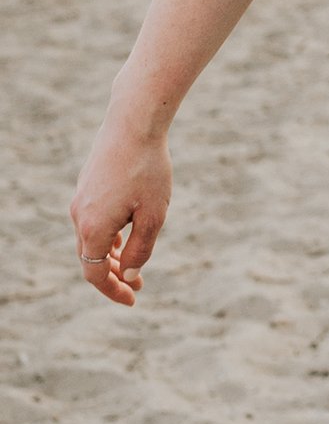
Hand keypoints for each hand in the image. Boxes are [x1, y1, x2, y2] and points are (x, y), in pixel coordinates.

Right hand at [71, 103, 172, 307]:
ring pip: (92, 239)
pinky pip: (93, 220)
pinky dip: (108, 235)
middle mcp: (79, 216)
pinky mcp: (87, 186)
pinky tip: (126, 235)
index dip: (112, 291)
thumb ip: (140, 250)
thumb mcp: (153, 216)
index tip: (133, 300)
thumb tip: (127, 275)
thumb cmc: (148, 169)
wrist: (133, 123)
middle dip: (113, 275)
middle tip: (139, 286)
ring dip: (111, 255)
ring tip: (133, 263)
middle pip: (90, 258)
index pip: (95, 274)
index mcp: (93, 228)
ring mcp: (80, 199)